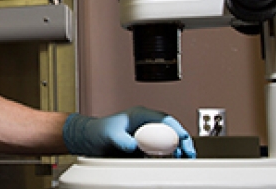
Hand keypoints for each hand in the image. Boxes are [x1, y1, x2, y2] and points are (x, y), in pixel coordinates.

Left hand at [62, 106, 195, 157]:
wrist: (87, 139)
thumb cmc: (96, 131)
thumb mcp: (111, 135)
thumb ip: (125, 142)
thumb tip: (137, 147)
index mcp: (140, 115)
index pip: (165, 120)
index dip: (177, 131)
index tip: (183, 142)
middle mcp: (145, 123)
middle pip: (170, 130)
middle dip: (182, 141)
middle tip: (187, 153)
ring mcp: (145, 134)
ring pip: (167, 140)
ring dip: (176, 149)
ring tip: (182, 158)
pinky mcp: (143, 145)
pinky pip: (159, 149)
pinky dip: (167, 155)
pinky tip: (170, 161)